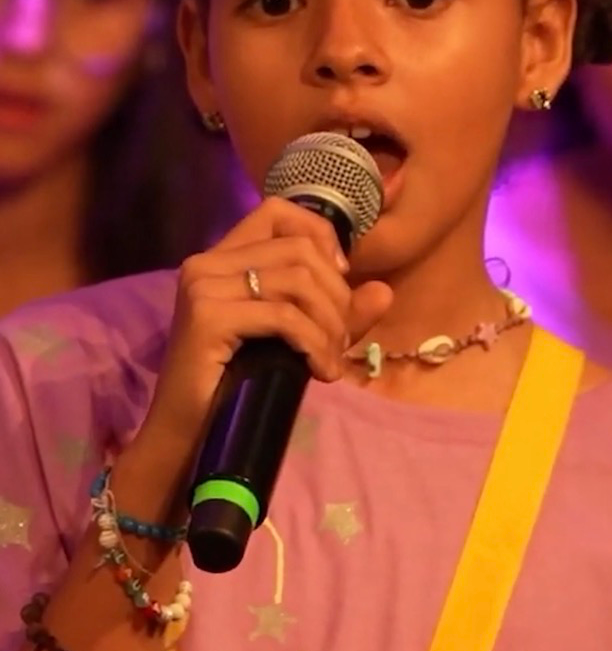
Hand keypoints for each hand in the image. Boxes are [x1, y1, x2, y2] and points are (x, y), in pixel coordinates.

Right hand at [135, 198, 391, 470]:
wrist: (187, 439)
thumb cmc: (237, 388)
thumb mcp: (295, 340)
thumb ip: (336, 312)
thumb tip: (384, 291)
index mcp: (221, 258)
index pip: (277, 211)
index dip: (319, 236)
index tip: (340, 280)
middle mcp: (206, 262)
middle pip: (298, 249)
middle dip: (336, 294)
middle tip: (340, 339)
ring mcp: (203, 287)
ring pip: (296, 281)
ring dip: (329, 323)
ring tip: (331, 358)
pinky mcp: (208, 318)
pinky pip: (284, 316)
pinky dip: (314, 343)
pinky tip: (320, 371)